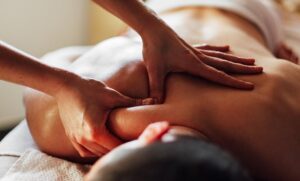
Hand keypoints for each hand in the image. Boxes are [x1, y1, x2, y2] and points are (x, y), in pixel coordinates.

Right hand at [55, 76, 149, 156]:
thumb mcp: (113, 96)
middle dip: (120, 147)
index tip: (138, 138)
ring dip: (108, 149)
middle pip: (107, 152)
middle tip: (132, 140)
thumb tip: (155, 100)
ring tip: (119, 141)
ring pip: (97, 154)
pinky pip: (86, 151)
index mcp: (96, 132)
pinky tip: (104, 141)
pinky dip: (96, 150)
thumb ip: (134, 102)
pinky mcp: (72, 137)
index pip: (117, 146)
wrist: (65, 86)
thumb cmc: (89, 89)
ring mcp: (76, 140)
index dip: (129, 144)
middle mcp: (85, 140)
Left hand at [142, 28, 262, 102]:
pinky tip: (226, 47)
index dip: (234, 82)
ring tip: (251, 61)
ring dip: (236, 59)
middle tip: (260, 71)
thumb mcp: (154, 69)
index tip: (250, 86)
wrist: (152, 28)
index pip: (218, 76)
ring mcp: (195, 50)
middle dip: (243, 69)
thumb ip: (157, 87)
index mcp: (194, 64)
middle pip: (225, 64)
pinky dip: (219, 49)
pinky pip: (209, 48)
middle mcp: (198, 56)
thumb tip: (156, 103)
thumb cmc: (153, 48)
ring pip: (221, 56)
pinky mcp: (190, 46)